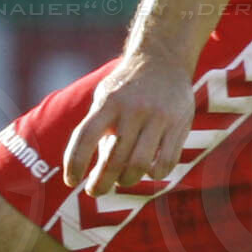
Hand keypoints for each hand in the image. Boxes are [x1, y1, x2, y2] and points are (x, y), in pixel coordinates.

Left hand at [62, 52, 196, 195]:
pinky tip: (147, 171)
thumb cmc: (127, 87)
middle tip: (94, 191)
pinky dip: (154, 174)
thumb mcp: (106, 98)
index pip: (84, 137)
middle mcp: (133, 109)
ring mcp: (158, 117)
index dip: (74, 163)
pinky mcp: (180, 124)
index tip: (71, 181)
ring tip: (120, 181)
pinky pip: (166, 162)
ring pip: (139, 165)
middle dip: (101, 182)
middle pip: (113, 159)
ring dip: (126, 180)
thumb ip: (99, 128)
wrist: (163, 60)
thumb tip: (94, 170)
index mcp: (108, 102)